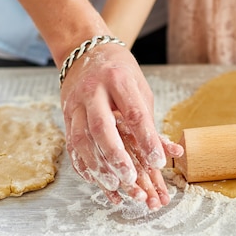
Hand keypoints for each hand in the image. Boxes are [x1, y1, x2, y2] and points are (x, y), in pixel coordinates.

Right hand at [60, 44, 182, 209]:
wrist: (86, 51)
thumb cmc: (121, 73)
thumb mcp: (141, 90)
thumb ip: (150, 122)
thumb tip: (169, 152)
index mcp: (118, 80)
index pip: (134, 114)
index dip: (147, 140)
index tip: (158, 162)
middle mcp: (93, 91)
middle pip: (101, 127)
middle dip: (116, 156)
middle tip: (130, 178)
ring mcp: (75, 103)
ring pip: (81, 138)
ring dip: (96, 164)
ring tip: (112, 184)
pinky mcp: (66, 114)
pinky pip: (70, 143)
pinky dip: (81, 163)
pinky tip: (93, 178)